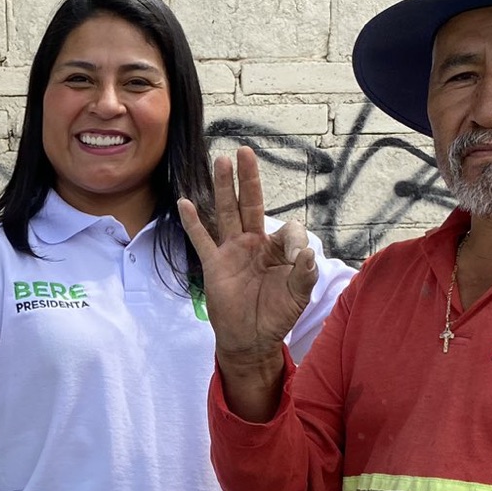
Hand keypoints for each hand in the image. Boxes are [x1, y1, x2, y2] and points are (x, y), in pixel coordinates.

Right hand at [179, 148, 318, 362]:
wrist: (250, 339)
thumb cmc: (276, 315)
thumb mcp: (298, 295)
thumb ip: (304, 273)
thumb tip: (306, 251)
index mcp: (276, 250)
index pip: (286, 230)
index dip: (293, 240)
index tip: (299, 258)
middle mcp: (253, 244)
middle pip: (250, 204)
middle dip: (248, 179)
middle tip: (244, 151)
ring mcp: (232, 251)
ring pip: (227, 213)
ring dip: (224, 188)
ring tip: (221, 161)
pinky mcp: (214, 264)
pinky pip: (202, 240)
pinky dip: (193, 223)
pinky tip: (185, 203)